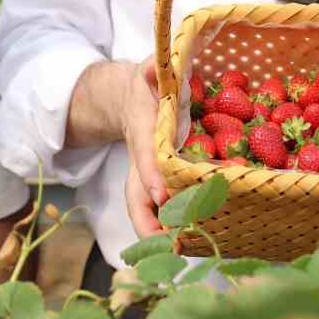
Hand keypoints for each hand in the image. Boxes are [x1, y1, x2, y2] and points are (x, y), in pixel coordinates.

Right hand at [121, 56, 166, 237]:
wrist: (126, 99)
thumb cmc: (148, 84)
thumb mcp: (150, 68)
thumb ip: (152, 67)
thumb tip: (150, 66)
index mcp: (143, 126)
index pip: (146, 151)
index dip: (151, 171)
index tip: (161, 192)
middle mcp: (141, 156)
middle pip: (137, 194)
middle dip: (148, 220)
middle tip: (168, 242)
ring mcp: (145, 174)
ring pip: (145, 208)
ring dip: (159, 231)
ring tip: (180, 252)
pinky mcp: (156, 183)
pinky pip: (159, 207)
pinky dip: (171, 225)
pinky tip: (191, 241)